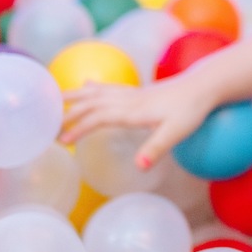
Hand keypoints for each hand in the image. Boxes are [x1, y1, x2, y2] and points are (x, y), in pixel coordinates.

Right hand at [60, 73, 215, 169]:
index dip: (79, 128)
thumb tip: (139, 166)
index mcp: (133, 111)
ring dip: (76, 96)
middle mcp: (129, 100)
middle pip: (92, 103)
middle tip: (47, 123)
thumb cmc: (192, 110)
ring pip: (98, 93)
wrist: (204, 86)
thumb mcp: (177, 132)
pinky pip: (110, 88)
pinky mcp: (140, 92)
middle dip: (69, 112)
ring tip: (56, 98)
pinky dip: (94, 87)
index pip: (98, 118)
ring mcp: (133, 94)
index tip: (61, 141)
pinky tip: (87, 85)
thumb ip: (157, 148)